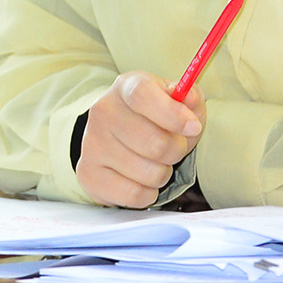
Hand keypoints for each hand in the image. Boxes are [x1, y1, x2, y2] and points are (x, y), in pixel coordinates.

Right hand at [75, 71, 203, 207]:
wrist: (120, 136)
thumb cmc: (156, 117)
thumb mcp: (178, 101)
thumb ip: (190, 98)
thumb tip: (191, 96)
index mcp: (126, 87)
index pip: (143, 96)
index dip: (172, 114)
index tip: (193, 127)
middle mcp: (103, 111)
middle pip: (153, 142)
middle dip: (177, 150)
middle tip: (177, 148)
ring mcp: (92, 143)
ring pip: (147, 172)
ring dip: (163, 173)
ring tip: (157, 163)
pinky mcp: (89, 174)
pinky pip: (133, 194)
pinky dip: (148, 193)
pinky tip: (144, 180)